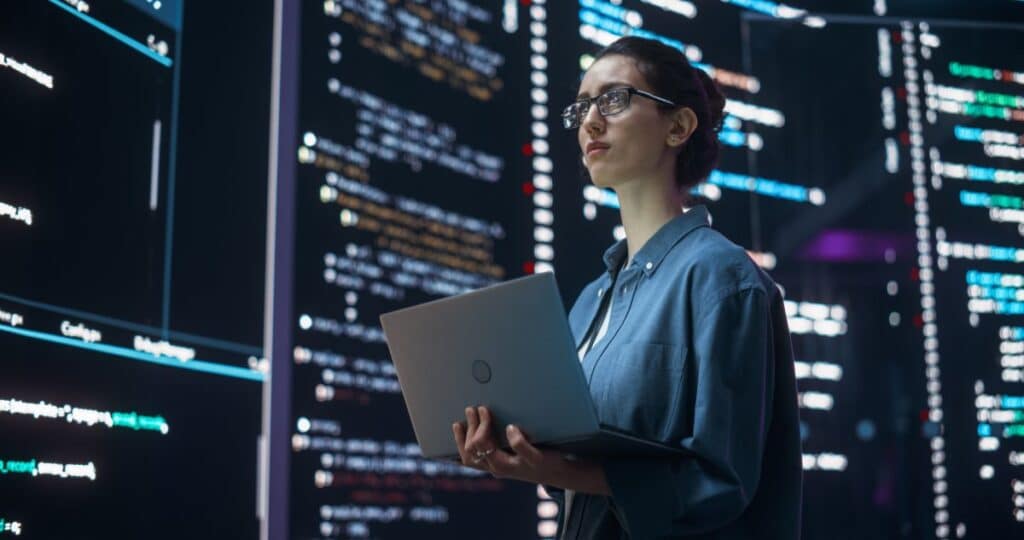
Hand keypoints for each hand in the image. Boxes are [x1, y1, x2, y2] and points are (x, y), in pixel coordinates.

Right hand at [452, 406, 610, 494]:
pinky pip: (521, 450)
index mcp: (493, 465)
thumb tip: (477, 413)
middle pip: (474, 454)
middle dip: (470, 429)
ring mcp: (518, 466)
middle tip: (472, 409)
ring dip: (484, 431)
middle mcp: (501, 468)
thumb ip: (494, 437)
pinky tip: (512, 426)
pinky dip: (514, 437)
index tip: (457, 422)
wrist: (559, 469)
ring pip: (492, 454)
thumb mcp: (509, 448)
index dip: (458, 440)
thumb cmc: (531, 453)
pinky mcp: (536, 461)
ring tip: (485, 411)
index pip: (467, 458)